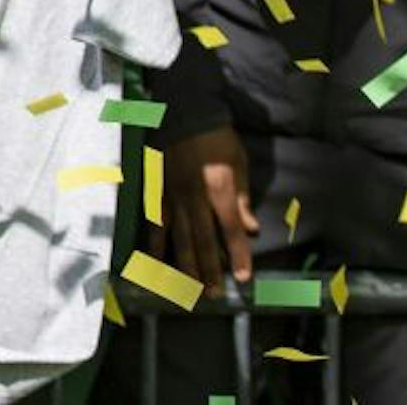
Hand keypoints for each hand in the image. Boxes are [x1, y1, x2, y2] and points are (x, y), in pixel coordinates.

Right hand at [156, 125, 259, 294]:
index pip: (231, 230)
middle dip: (208, 269)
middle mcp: (194, 197)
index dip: (238, 255)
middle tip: (212, 294)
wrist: (183, 112)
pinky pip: (155, 222)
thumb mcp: (239, 164)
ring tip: (185, 288)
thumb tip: (251, 229)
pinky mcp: (157, 191)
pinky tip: (155, 260)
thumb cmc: (217, 137)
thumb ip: (243, 199)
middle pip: (202, 240)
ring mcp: (172, 195)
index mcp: (219, 189)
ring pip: (177, 236)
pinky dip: (155, 243)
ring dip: (182, 264)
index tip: (244, 278)